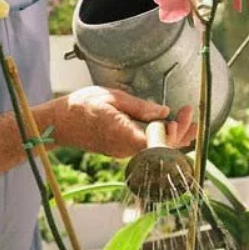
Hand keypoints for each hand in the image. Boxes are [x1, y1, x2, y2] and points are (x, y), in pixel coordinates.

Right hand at [49, 87, 196, 158]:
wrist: (59, 124)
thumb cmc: (81, 106)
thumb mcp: (112, 97)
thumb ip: (140, 106)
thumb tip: (163, 111)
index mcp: (122, 134)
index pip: (155, 142)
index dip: (172, 134)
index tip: (179, 117)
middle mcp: (125, 149)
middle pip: (160, 148)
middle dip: (180, 132)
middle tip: (189, 114)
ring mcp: (123, 152)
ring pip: (155, 149)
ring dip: (172, 135)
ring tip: (187, 120)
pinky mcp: (121, 151)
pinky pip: (146, 148)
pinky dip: (159, 137)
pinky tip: (168, 126)